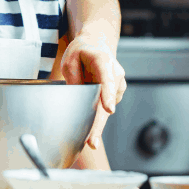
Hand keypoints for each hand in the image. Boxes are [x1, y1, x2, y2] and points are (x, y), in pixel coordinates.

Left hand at [58, 32, 125, 149]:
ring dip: (98, 125)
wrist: (97, 45)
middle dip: (100, 124)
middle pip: (107, 101)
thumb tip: (76, 100)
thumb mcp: (69, 59)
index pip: (106, 78)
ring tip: (90, 142)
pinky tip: (91, 126)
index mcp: (103, 60)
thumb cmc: (82, 52)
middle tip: (92, 143)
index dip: (107, 94)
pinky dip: (98, 119)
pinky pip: (106, 110)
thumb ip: (73, 78)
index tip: (108, 109)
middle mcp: (115, 73)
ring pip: (107, 110)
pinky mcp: (117, 94)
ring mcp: (118, 85)